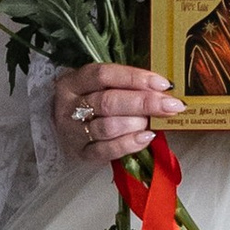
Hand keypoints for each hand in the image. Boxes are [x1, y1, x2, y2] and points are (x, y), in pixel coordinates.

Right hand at [53, 62, 182, 167]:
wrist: (59, 129)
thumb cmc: (87, 103)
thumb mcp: (97, 87)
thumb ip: (123, 86)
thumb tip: (161, 90)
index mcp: (73, 81)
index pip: (104, 75)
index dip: (135, 78)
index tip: (163, 84)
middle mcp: (69, 106)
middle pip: (109, 102)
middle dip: (144, 103)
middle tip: (171, 105)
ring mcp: (72, 131)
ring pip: (108, 127)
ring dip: (136, 124)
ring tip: (154, 122)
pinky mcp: (80, 153)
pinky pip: (105, 151)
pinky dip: (129, 144)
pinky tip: (146, 137)